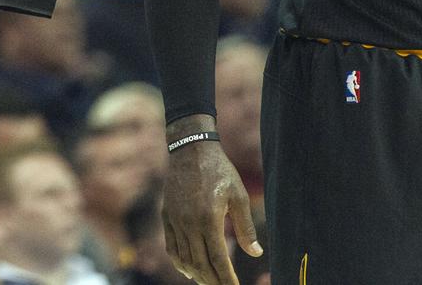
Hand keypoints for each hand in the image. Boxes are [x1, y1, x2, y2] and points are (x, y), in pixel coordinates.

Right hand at [163, 116, 260, 283]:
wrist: (191, 149)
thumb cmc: (219, 170)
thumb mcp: (239, 196)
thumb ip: (246, 227)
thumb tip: (255, 253)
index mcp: (209, 218)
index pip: (218, 259)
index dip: (227, 278)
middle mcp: (189, 223)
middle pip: (200, 263)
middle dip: (213, 281)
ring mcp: (175, 220)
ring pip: (184, 258)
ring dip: (196, 275)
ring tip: (209, 282)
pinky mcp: (166, 216)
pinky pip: (171, 247)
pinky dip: (179, 262)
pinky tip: (189, 269)